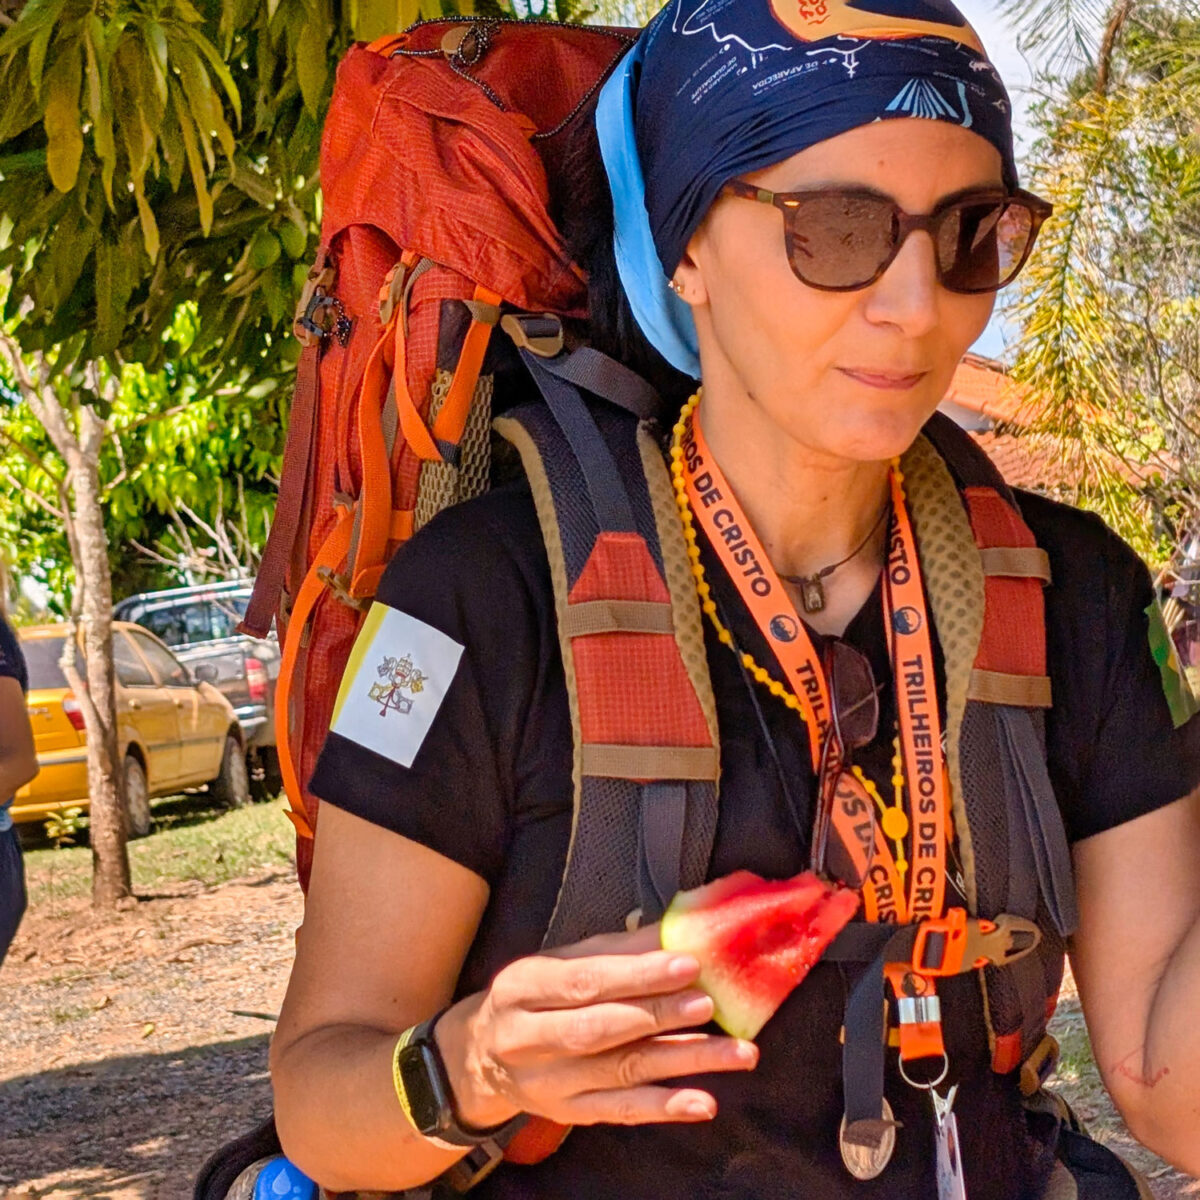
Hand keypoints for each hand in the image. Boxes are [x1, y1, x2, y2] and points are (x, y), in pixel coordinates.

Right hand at [435, 924, 757, 1129]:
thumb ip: (616, 948)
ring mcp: (550, 1083)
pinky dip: (665, 1107)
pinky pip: (623, 1112)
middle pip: (600, 1029)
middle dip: (657, 1015)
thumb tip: (675, 927)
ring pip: (622, 1072)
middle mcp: (529, 1038)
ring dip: (683, 1061)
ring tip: (736, 1052)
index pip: (585, 981)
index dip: (637, 974)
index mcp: (524, 987)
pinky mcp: (570, 1114)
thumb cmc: (534, 996)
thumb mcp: (559, 962)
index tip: (687, 963)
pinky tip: (705, 1102)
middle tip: (708, 1003)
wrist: (480, 1056)